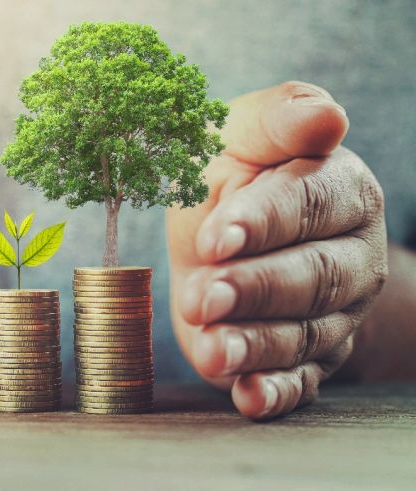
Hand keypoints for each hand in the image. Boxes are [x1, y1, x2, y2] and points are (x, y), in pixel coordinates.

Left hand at [167, 82, 387, 419]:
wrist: (222, 230)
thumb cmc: (231, 173)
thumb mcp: (239, 133)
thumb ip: (278, 119)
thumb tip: (326, 116)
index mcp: (341, 191)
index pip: (310, 206)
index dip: (263, 223)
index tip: (216, 236)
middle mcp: (350, 257)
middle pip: (313, 278)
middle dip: (256, 290)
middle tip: (205, 297)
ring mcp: (333, 313)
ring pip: (304, 335)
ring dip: (256, 346)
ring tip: (213, 350)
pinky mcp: (305, 358)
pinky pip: (299, 383)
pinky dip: (273, 393)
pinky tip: (246, 396)